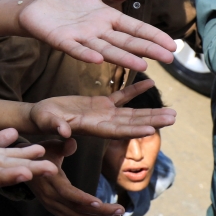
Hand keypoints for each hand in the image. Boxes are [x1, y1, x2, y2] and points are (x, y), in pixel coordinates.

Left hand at [18, 0, 176, 70]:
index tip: (172, 45)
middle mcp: (98, 32)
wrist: (35, 9)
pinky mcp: (62, 41)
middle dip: (146, 50)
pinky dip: (86, 54)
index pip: (134, 28)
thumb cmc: (64, 0)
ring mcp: (81, 38)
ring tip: (142, 66)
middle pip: (126, 42)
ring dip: (122, 57)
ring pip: (106, 49)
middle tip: (168, 59)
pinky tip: (98, 60)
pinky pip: (76, 50)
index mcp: (107, 18)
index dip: (152, 36)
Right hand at [25, 139, 123, 215]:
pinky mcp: (53, 209)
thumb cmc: (39, 153)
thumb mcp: (49, 146)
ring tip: (116, 215)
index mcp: (50, 181)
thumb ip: (62, 146)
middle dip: (100, 212)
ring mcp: (50, 205)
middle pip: (76, 209)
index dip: (84, 200)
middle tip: (120, 210)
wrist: (21, 166)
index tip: (101, 203)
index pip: (68, 194)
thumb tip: (72, 142)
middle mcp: (50, 197)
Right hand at [29, 79, 175, 138]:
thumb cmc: (42, 120)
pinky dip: (135, 91)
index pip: (116, 131)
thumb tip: (63, 132)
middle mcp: (103, 124)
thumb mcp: (47, 122)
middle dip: (152, 121)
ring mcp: (104, 114)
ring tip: (172, 110)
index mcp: (92, 128)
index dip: (133, 130)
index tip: (152, 130)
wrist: (41, 116)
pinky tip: (150, 82)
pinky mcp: (101, 104)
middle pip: (131, 123)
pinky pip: (121, 97)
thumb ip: (56, 126)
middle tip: (173, 118)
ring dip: (151, 111)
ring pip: (131, 112)